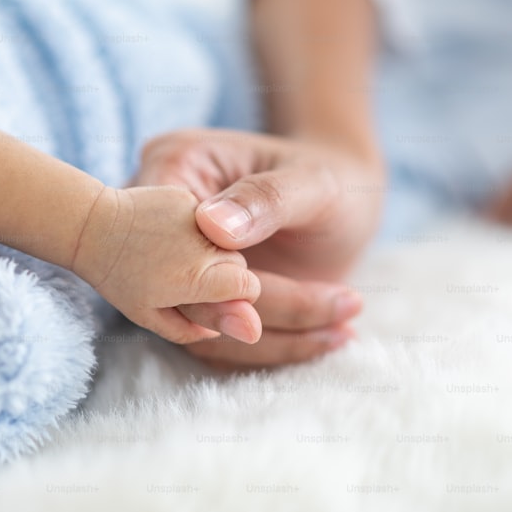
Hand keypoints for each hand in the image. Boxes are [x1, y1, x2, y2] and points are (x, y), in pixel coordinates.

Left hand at [72, 185, 261, 343]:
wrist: (94, 227)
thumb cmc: (120, 279)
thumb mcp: (156, 315)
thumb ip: (203, 325)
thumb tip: (250, 331)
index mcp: (198, 277)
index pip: (249, 287)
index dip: (236, 297)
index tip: (212, 297)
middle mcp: (206, 242)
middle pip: (239, 264)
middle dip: (222, 274)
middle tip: (184, 278)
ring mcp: (197, 214)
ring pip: (226, 240)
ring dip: (211, 250)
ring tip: (174, 255)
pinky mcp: (186, 195)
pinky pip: (208, 218)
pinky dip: (197, 228)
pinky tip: (168, 233)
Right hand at [132, 129, 385, 366]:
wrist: (347, 198)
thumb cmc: (331, 176)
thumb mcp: (311, 181)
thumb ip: (265, 199)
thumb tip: (212, 227)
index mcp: (176, 165)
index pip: (164, 234)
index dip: (204, 273)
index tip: (256, 291)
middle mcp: (164, 218)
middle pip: (176, 285)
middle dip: (242, 314)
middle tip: (320, 317)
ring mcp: (180, 265)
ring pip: (198, 325)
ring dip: (268, 341)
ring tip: (342, 329)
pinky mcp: (204, 300)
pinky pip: (222, 340)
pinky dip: (274, 346)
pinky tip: (329, 335)